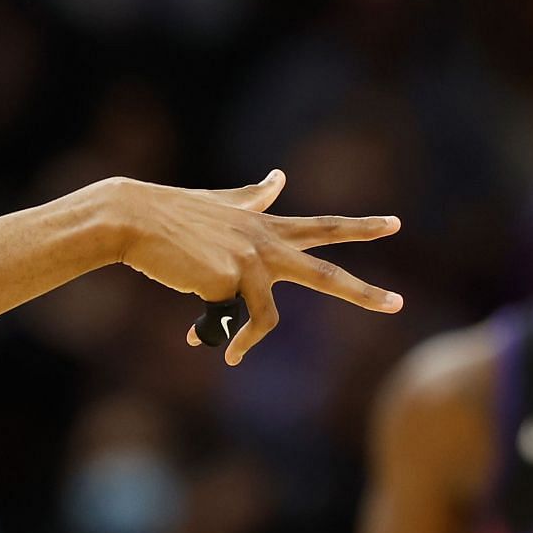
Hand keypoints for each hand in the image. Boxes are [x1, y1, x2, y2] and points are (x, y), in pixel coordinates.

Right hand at [106, 170, 401, 364]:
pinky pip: (232, 324)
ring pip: (268, 316)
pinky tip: (195, 338)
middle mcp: (264, 243)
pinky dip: (221, 337)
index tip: (394, 224)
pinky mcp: (227, 281)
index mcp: (264, 225)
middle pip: (324, 274)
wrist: (133, 218)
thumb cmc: (169, 213)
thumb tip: (281, 177)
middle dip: (363, 292)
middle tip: (398, 304)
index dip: (359, 227)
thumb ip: (253, 197)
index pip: (322, 227)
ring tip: (231, 355)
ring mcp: (248, 262)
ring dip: (248, 340)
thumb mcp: (220, 203)